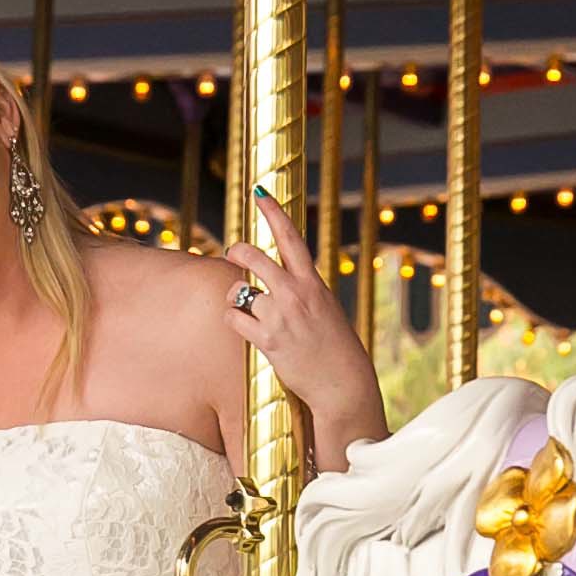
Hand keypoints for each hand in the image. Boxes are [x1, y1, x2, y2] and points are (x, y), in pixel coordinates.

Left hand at [225, 191, 386, 469]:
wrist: (343, 383)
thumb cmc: (335, 348)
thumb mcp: (326, 309)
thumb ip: (304, 292)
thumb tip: (277, 282)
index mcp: (313, 283)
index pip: (291, 238)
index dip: (274, 213)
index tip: (261, 193)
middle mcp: (296, 294)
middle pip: (255, 258)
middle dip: (238, 251)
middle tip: (233, 252)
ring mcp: (281, 316)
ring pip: (239, 292)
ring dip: (235, 298)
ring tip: (241, 307)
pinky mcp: (268, 340)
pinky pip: (234, 319)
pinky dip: (232, 320)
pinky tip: (240, 326)